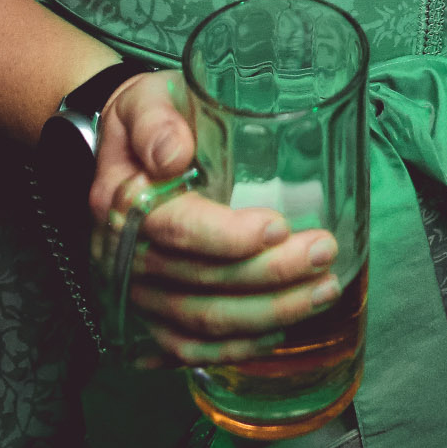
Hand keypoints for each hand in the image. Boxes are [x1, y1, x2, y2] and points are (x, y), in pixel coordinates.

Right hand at [90, 74, 340, 367]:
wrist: (128, 144)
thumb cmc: (151, 117)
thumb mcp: (146, 98)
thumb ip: (157, 120)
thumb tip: (174, 153)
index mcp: (121, 202)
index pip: (176, 230)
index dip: (228, 237)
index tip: (280, 226)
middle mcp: (123, 257)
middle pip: (199, 283)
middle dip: (269, 276)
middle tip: (324, 253)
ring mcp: (136, 293)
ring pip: (201, 323)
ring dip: (267, 314)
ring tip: (323, 290)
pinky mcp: (150, 316)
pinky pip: (189, 348)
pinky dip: (236, 347)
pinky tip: (280, 330)